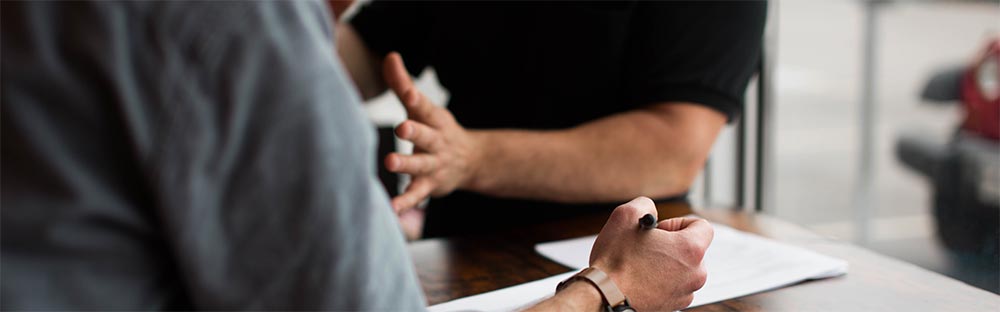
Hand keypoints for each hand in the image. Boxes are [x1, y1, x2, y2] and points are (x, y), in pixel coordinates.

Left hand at [382, 52, 481, 212]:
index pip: (425, 107)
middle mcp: (436, 141)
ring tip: (390, 162)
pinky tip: (392, 207)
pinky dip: (406, 201)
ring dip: (407, 164)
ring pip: (421, 165)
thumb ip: (402, 83)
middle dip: (415, 131)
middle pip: (426, 135)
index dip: (416, 99)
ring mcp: (435, 164)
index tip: (408, 93)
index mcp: (434, 119)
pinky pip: (417, 194)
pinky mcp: (430, 185)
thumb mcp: (422, 107)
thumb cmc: (436, 129)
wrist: (471, 161)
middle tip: (402, 127)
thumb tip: (390, 55)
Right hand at [589, 197, 712, 310]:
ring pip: (683, 269)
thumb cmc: (615, 261)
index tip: (661, 230)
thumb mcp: (625, 215)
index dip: (679, 222)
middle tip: (647, 247)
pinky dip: (661, 281)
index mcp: (690, 249)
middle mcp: (695, 273)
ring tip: (641, 264)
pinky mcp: (674, 306)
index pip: (703, 226)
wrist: (604, 296)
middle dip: (671, 244)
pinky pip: (674, 287)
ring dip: (666, 263)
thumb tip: (650, 213)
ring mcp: (685, 292)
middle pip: (692, 249)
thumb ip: (645, 205)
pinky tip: (641, 278)